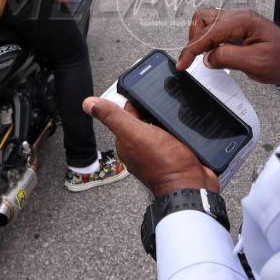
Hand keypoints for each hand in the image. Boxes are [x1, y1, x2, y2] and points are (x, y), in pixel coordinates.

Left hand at [83, 97, 218, 196]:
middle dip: (154, 109)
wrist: (191, 184)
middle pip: (145, 118)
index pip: (127, 113)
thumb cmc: (163, 163)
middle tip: (164, 106)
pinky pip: (174, 134)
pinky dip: (178, 128)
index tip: (147, 95)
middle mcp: (140, 147)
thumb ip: (113, 117)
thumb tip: (88, 103)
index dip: (137, 101)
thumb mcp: (134, 134)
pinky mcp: (175, 153)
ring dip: (167, 118)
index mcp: (126, 142)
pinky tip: (184, 125)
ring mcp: (158, 151)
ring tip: (175, 114)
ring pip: (161, 125)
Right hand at [177, 8, 279, 84]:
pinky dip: (207, 40)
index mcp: (243, 21)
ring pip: (205, 21)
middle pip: (203, 19)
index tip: (182, 64)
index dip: (193, 48)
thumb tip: (208, 58)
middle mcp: (237, 17)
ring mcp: (236, 21)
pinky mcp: (236, 28)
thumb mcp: (256, 63)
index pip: (209, 32)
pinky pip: (214, 29)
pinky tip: (212, 54)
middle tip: (194, 60)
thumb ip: (229, 57)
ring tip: (205, 57)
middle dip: (194, 39)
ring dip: (200, 38)